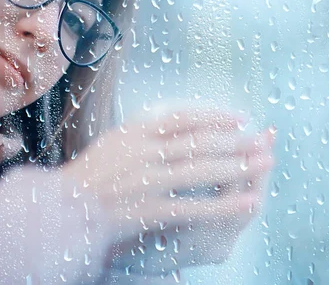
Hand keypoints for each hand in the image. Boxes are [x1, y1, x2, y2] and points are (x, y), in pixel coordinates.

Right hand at [61, 105, 274, 274]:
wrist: (63, 210)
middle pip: (200, 142)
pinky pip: (196, 207)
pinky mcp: (152, 210)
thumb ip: (142, 132)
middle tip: (263, 140)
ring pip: (203, 171)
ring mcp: (149, 181)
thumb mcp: (112, 143)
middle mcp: (145, 152)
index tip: (239, 118)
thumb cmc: (87, 177)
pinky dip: (225, 205)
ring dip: (238, 167)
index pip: (184, 118)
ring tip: (264, 162)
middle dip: (236, 141)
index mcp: (135, 133)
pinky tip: (247, 201)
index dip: (216, 116)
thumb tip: (173, 121)